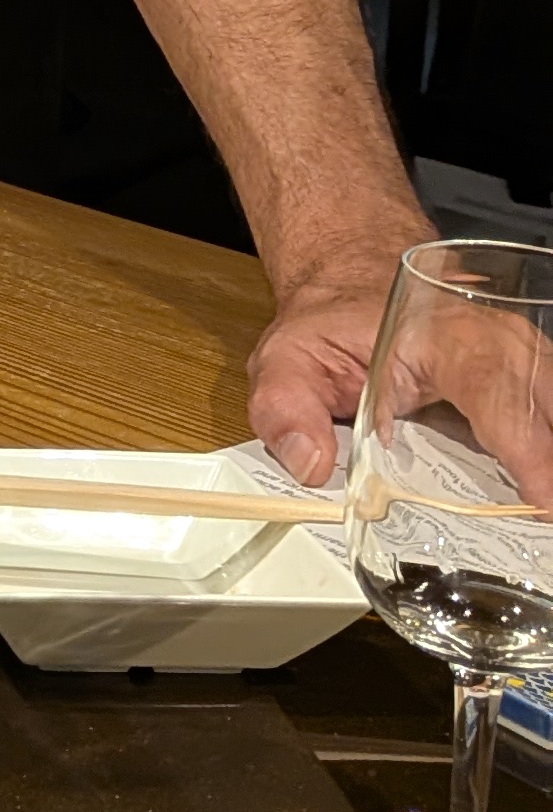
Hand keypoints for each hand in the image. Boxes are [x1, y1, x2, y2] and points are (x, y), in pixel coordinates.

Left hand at [250, 243, 552, 509]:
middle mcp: (494, 341)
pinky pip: (544, 419)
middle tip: (542, 522)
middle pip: (542, 405)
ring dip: (545, 459)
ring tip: (538, 515)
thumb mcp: (286, 363)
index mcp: (439, 335)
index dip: (524, 444)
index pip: (494, 386)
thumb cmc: (330, 326)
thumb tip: (312, 464)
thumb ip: (286, 410)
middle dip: (546, 462)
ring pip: (550, 410)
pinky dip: (540, 455)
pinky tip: (533, 492)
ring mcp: (519, 360)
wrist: (355, 289)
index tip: (541, 499)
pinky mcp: (526, 383)